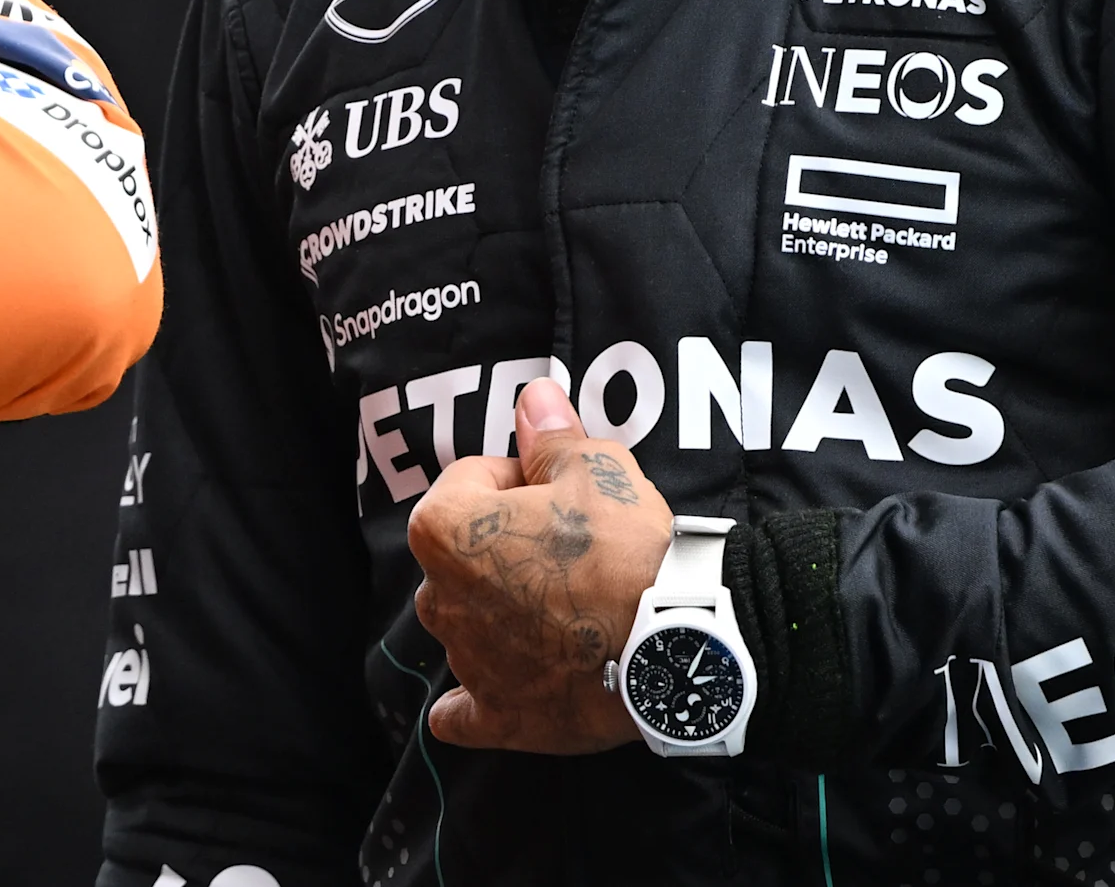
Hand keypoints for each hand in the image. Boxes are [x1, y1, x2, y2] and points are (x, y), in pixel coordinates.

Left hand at [409, 379, 670, 750]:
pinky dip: (479, 698)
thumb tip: (532, 398)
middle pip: (466, 554)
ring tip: (571, 607)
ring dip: (503, 611)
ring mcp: (467, 662)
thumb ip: (550, 435)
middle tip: (573, 549)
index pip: (471, 480)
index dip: (520, 478)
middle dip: (507, 545)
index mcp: (444, 529)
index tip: (563, 492)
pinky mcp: (499, 716)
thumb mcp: (595, 467)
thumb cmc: (627, 547)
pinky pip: (464, 712)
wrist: (675, 639)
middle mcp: (439, 598)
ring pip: (470, 622)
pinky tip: (507, 686)